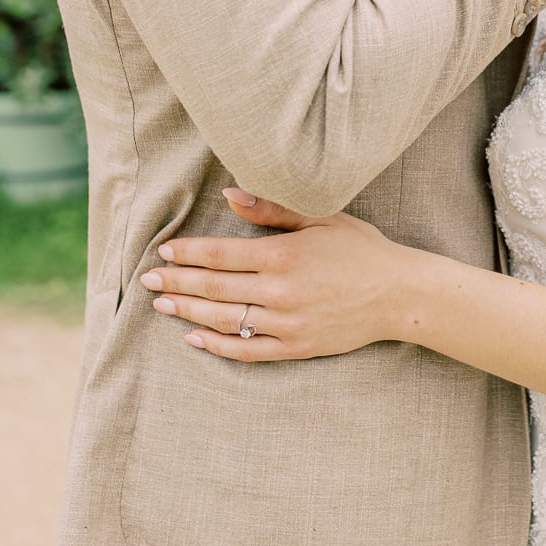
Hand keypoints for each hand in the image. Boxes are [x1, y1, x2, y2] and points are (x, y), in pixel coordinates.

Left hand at [139, 189, 418, 360]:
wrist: (399, 295)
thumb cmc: (361, 250)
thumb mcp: (321, 218)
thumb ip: (272, 210)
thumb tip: (230, 195)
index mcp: (283, 255)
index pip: (221, 255)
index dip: (188, 254)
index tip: (165, 253)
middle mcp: (280, 292)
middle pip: (214, 288)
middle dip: (176, 282)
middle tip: (147, 280)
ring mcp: (286, 323)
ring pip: (224, 319)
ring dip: (188, 311)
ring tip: (162, 304)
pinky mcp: (295, 346)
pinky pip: (247, 350)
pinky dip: (217, 345)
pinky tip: (195, 336)